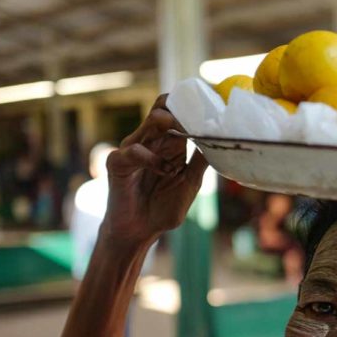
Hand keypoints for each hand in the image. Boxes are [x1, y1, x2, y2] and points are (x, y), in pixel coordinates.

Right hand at [103, 95, 208, 245]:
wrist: (140, 231)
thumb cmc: (163, 207)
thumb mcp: (190, 183)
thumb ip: (200, 162)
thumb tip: (219, 141)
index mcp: (169, 143)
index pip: (177, 111)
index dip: (193, 106)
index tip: (215, 107)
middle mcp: (151, 141)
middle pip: (164, 108)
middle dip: (185, 110)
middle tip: (201, 120)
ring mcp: (132, 148)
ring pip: (152, 120)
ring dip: (173, 126)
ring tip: (185, 142)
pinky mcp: (117, 162)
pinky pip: (135, 150)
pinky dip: (153, 159)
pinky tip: (166, 171)